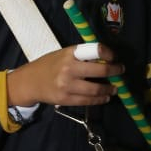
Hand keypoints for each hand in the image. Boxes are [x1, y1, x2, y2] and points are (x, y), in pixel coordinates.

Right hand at [7, 45, 121, 107]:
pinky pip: (88, 101)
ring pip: (96, 89)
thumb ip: (81, 56)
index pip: (94, 50)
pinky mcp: (66, 99)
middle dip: (115, 71)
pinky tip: (105, 97)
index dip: (108, 53)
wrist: (30, 82)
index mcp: (70, 53)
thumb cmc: (49, 65)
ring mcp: (67, 85)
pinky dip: (99, 99)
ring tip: (114, 88)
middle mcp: (69, 68)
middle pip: (100, 70)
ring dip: (109, 89)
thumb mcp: (63, 54)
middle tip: (120, 71)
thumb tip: (105, 60)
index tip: (114, 57)